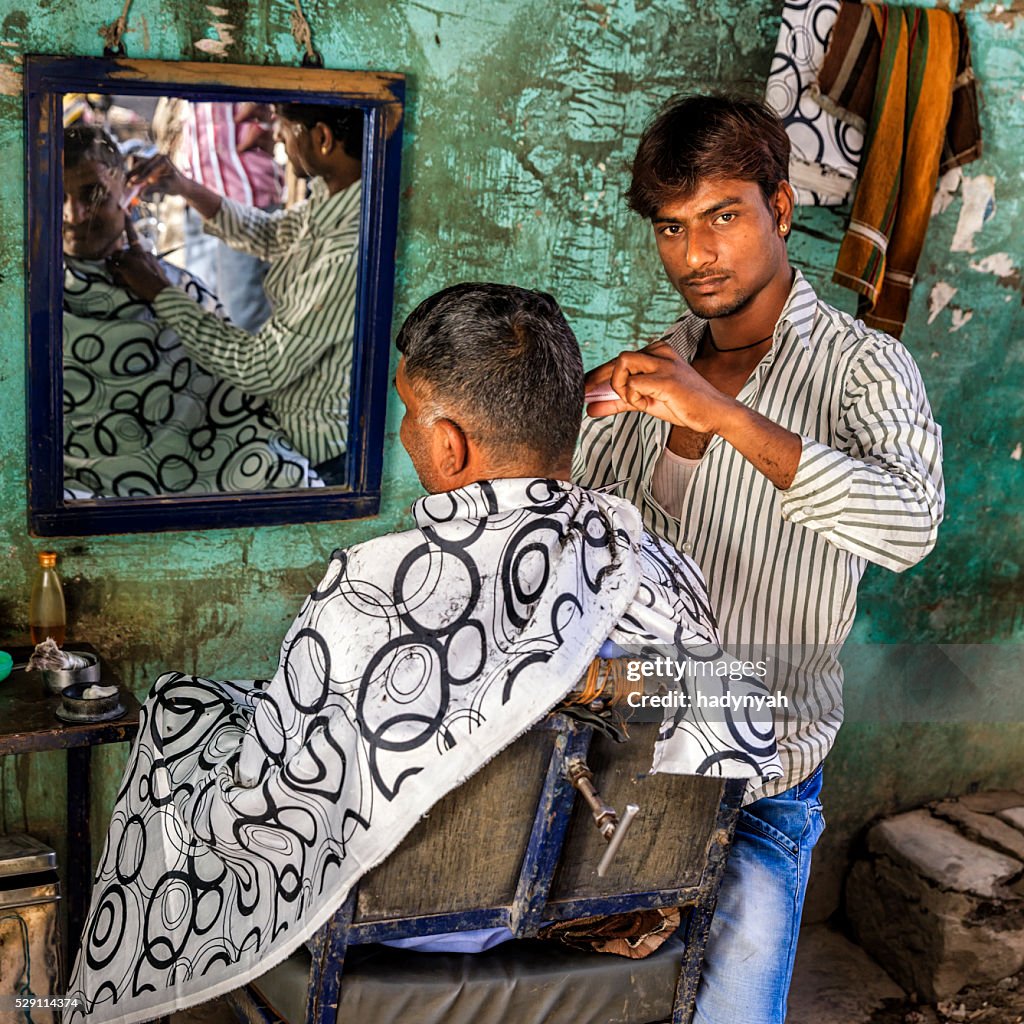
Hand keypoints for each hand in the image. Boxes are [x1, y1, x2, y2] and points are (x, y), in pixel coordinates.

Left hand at [107, 219, 170, 301]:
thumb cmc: (160, 280)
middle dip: (116, 262)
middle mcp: (133, 253)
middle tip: (124, 271)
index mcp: (142, 251)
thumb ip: (146, 257)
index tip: (124, 211)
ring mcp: (127, 261)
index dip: (128, 223)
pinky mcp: (123, 270)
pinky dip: (119, 281)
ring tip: (126, 279)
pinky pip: (114, 275)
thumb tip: (143, 256)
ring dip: (115, 271)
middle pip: (116, 254)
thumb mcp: (155, 264)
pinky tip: (128, 285)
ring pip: (111, 264)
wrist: (161, 290)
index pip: (133, 235)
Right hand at [126, 153, 190, 197]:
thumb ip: (153, 189)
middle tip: (126, 183)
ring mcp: (152, 159)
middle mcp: (157, 156)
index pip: (150, 169)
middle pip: (142, 166)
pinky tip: (129, 182)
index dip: (141, 177)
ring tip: (126, 183)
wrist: (181, 184)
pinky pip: (139, 169)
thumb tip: (141, 194)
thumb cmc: (176, 186)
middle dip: (134, 175)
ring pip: (139, 167)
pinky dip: (135, 176)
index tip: (133, 183)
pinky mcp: (148, 164)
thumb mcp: (166, 188)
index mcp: (163, 159)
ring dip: (132, 175)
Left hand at [583, 341, 734, 434]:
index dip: (597, 374)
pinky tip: (647, 403)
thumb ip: (619, 402)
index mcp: (656, 352)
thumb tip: (591, 408)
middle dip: (596, 379)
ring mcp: (663, 363)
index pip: (619, 361)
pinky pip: (633, 384)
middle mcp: (659, 352)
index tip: (583, 388)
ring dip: (621, 386)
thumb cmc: (683, 406)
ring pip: (622, 364)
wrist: (714, 414)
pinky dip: (634, 397)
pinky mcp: (666, 378)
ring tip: (636, 401)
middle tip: (584, 395)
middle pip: (617, 360)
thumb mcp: (646, 402)